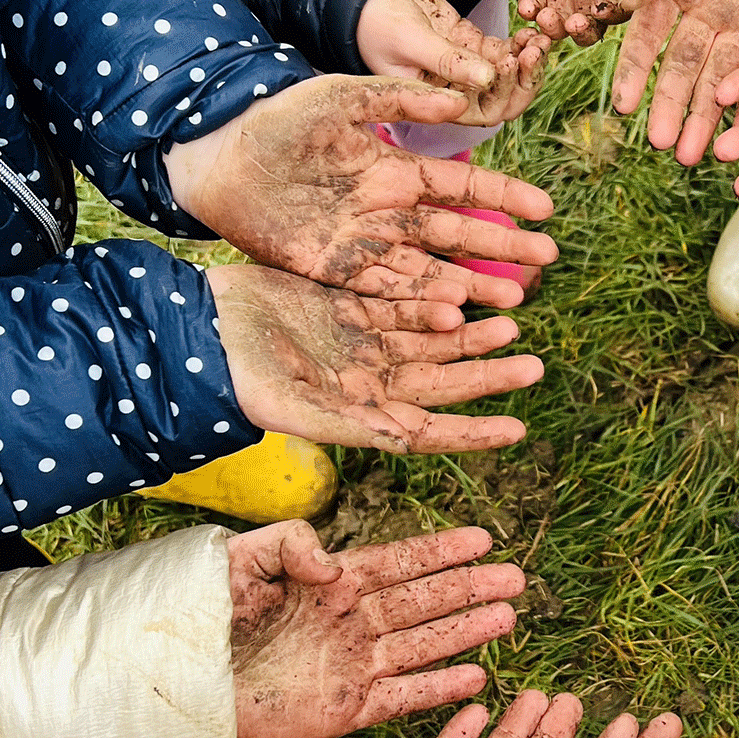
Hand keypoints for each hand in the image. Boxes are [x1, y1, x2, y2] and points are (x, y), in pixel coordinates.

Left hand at [165, 74, 557, 308]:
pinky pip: (388, 290)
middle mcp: (390, 212)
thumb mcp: (341, 98)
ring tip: (514, 300)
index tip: (545, 210)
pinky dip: (421, 302)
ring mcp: (366, 245)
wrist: (218, 157)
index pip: (464, 188)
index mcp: (396, 169)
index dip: (505, 198)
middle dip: (503, 247)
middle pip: (458, 234)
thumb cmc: (279, 120)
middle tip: (547, 259)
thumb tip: (462, 104)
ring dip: (473, 285)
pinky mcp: (337, 272)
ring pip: (431, 268)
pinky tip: (454, 314)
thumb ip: (400, 101)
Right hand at [209, 265, 542, 454]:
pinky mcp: (353, 305)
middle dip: (488, 375)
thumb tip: (411, 444)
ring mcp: (364, 342)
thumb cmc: (247, 382)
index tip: (518, 431)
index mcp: (364, 416)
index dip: (475, 433)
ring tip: (514, 323)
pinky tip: (470, 294)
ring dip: (473, 336)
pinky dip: (438, 299)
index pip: (432, 431)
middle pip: (444, 382)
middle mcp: (371, 382)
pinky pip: (407, 301)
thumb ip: (359, 426)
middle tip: (533, 366)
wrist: (204, 332)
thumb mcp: (303, 410)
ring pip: (434, 340)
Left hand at [228, 521, 523, 737]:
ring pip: (424, 645)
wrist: (181, 682)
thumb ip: (287, 544)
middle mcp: (354, 622)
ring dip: (466, 632)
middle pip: (425, 601)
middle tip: (515, 578)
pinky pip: (404, 697)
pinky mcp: (349, 708)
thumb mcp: (241, 562)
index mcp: (333, 582)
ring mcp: (355, 665)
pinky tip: (476, 678)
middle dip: (470, 589)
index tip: (482, 539)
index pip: (399, 562)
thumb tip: (330, 560)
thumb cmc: (204, 614)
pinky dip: (439, 689)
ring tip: (507, 617)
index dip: (441, 552)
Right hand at [358, 0, 550, 125]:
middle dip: (524, 80)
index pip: (482, 112)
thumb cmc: (373, 19)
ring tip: (539, 38)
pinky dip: (519, 43)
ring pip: (507, 77)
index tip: (512, 61)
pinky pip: (503, 53)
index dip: (503, 93)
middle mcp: (453, 92)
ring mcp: (464, 69)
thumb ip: (446, 60)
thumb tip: (488, 77)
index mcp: (436, 103)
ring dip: (527, 61)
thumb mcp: (408, 39)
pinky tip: (530, 30)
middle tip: (535, 51)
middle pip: (502, 101)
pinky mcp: (470, 46)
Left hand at [500, 0, 630, 43]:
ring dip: (553, 28)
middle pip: (591, 21)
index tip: (599, 11)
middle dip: (583, 30)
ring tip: (545, 16)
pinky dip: (528, 13)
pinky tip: (527, 8)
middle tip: (572, 23)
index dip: (613, 13)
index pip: (619, 0)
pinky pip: (530, 5)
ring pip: (559, 21)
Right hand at [611, 0, 738, 164]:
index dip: (637, 71)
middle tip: (664, 145)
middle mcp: (707, 12)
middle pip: (686, 68)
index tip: (625, 106)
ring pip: (724, 79)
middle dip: (674, 107)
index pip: (649, 37)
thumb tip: (626, 2)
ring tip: (695, 156)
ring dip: (709, 116)